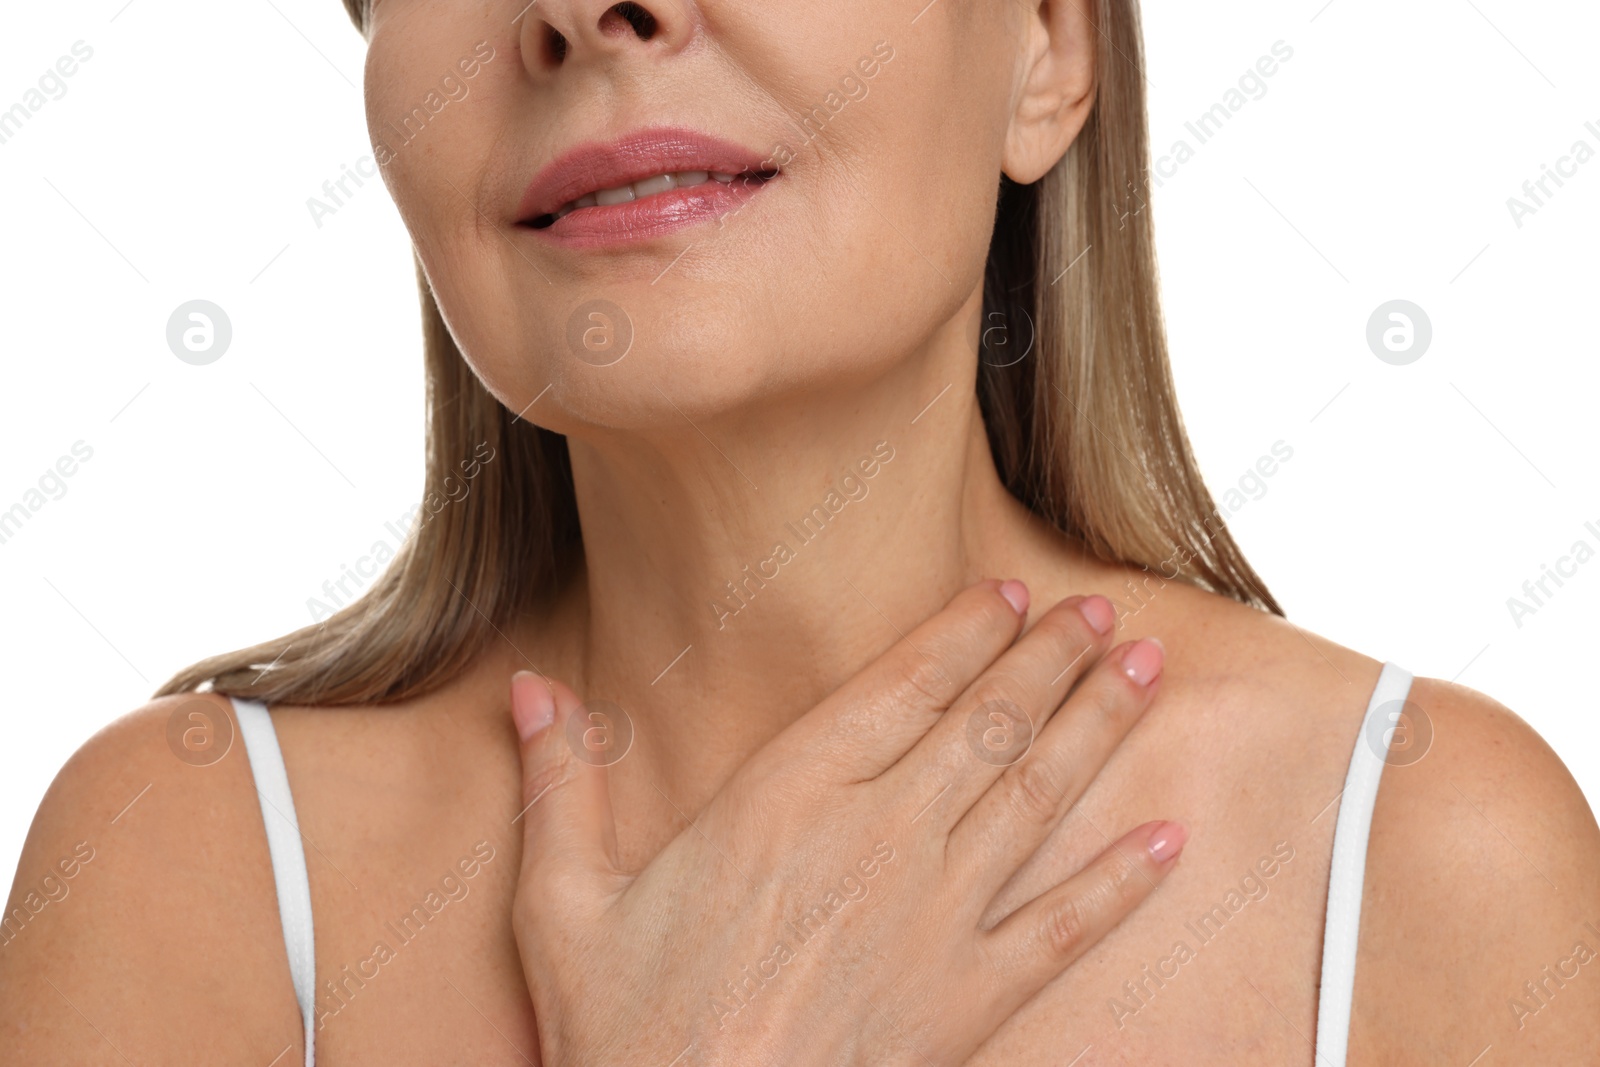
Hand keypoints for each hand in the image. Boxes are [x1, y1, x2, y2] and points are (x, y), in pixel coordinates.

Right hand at [509, 579, 1180, 1065]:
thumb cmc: (626, 1033)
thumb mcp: (564, 905)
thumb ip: (560, 787)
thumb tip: (532, 690)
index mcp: (785, 799)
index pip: (899, 688)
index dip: (963, 634)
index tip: (1008, 595)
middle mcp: (876, 841)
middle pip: (986, 725)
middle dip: (1052, 659)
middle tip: (1101, 611)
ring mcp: (934, 921)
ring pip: (1035, 799)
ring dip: (1098, 727)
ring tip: (1145, 669)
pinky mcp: (968, 1002)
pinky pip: (1062, 928)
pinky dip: (1121, 884)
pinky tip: (1169, 842)